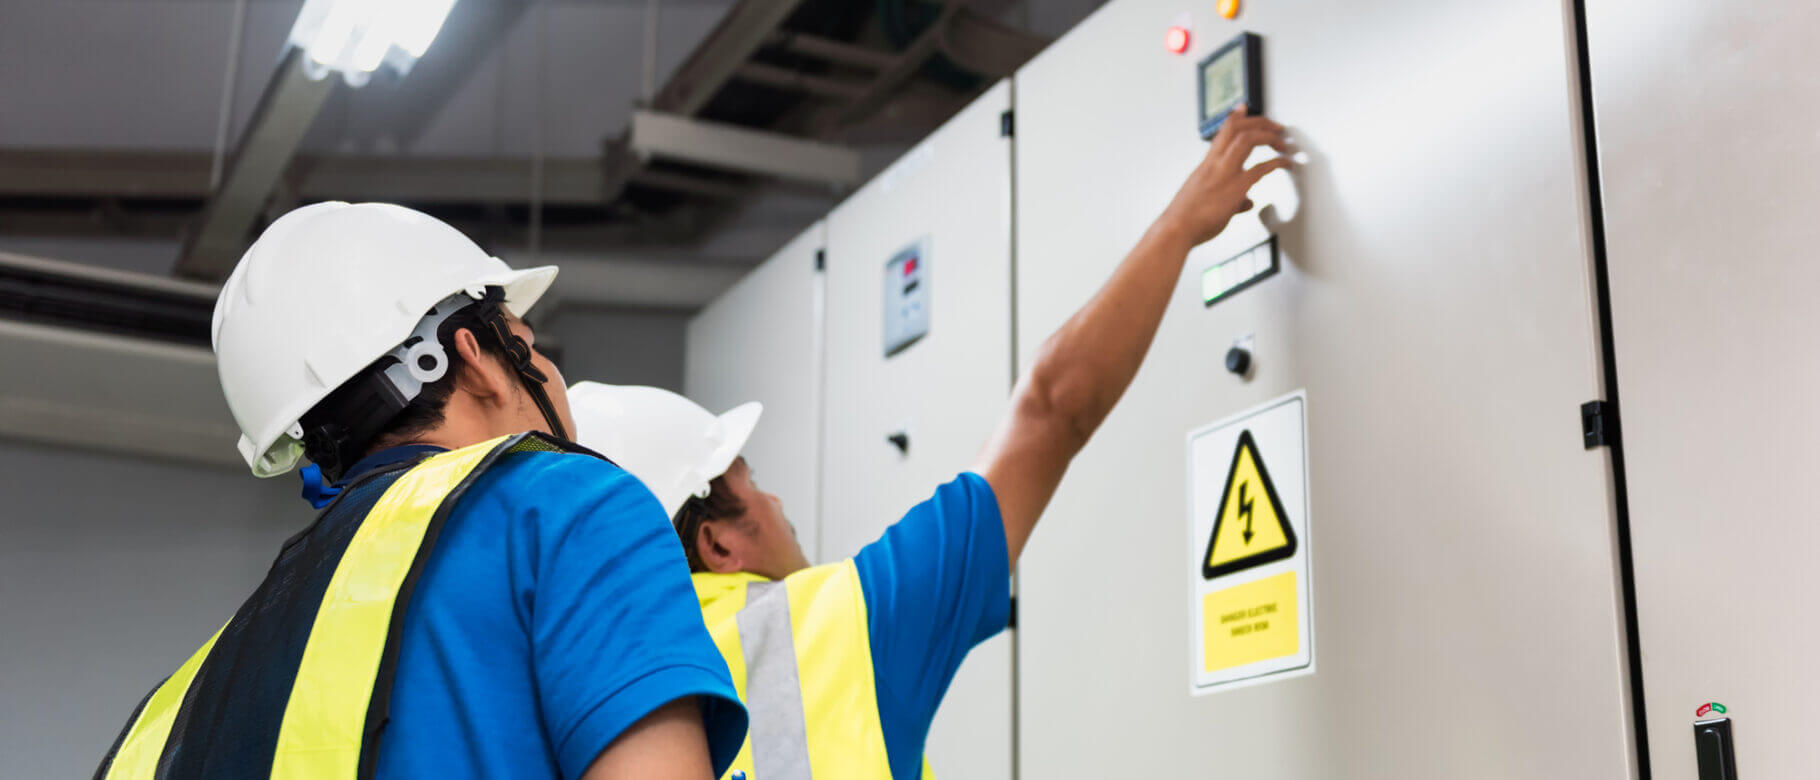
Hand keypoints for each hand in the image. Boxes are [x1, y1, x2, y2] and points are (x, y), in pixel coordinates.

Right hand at [1154, 105, 1291, 248]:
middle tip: (1277, 126)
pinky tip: (1286, 163)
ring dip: (1269, 136)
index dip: (1235, 117)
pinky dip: (1277, 163)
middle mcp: (1215, 163)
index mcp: (1206, 164)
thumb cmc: (1186, 219)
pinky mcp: (1235, 187)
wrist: (1176, 229)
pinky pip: (1260, 168)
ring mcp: (1224, 173)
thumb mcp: (1206, 202)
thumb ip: (1232, 199)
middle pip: (1238, 128)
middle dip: (1260, 122)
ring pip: (1247, 139)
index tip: (1244, 108)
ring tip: (1283, 141)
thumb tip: (1247, 202)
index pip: (1222, 131)